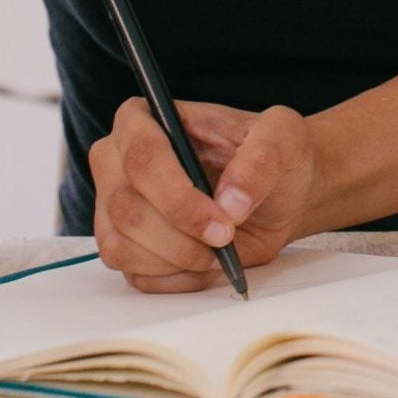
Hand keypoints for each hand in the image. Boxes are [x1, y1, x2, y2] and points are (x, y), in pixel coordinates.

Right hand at [90, 99, 315, 291]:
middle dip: (181, 234)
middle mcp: (118, 162)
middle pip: (126, 207)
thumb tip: (230, 201)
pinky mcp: (124, 248)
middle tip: (226, 238)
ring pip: (123, 247)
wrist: (278, 194)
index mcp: (145, 119)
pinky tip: (208, 261)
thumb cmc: (272, 154)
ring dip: (179, 258)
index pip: (141, 157)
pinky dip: (178, 278)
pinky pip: (136, 276)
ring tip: (219, 248)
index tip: (221, 221)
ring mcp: (114, 208)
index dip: (177, 196)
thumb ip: (261, 159)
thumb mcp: (282, 137)